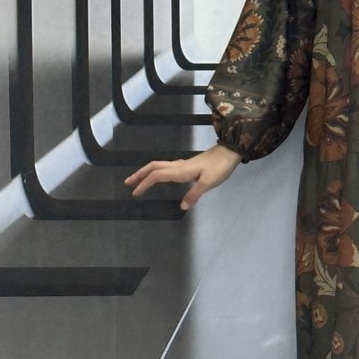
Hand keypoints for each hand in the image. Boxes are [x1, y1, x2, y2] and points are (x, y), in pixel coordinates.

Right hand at [123, 143, 241, 210]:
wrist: (230, 152)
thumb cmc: (220, 167)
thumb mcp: (208, 183)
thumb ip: (195, 194)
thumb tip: (183, 206)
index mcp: (180, 171)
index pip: (157, 176)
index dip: (145, 183)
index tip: (135, 192)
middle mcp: (179, 166)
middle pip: (154, 167)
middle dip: (140, 175)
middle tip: (128, 183)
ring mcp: (183, 164)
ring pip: (159, 166)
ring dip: (147, 172)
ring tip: (139, 180)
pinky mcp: (188, 165)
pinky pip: (167, 167)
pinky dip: (158, 171)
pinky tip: (160, 177)